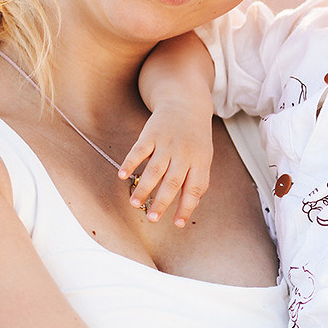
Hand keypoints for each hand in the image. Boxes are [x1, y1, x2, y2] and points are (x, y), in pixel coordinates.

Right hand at [118, 101, 213, 226]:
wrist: (186, 103)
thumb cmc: (195, 137)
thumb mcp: (204, 156)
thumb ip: (198, 179)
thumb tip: (190, 206)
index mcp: (200, 161)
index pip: (195, 188)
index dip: (187, 207)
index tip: (177, 224)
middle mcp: (184, 153)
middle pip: (173, 182)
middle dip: (161, 203)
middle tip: (151, 218)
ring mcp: (167, 143)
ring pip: (155, 170)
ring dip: (144, 188)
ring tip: (134, 203)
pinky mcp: (151, 134)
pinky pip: (139, 151)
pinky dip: (130, 163)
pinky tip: (122, 175)